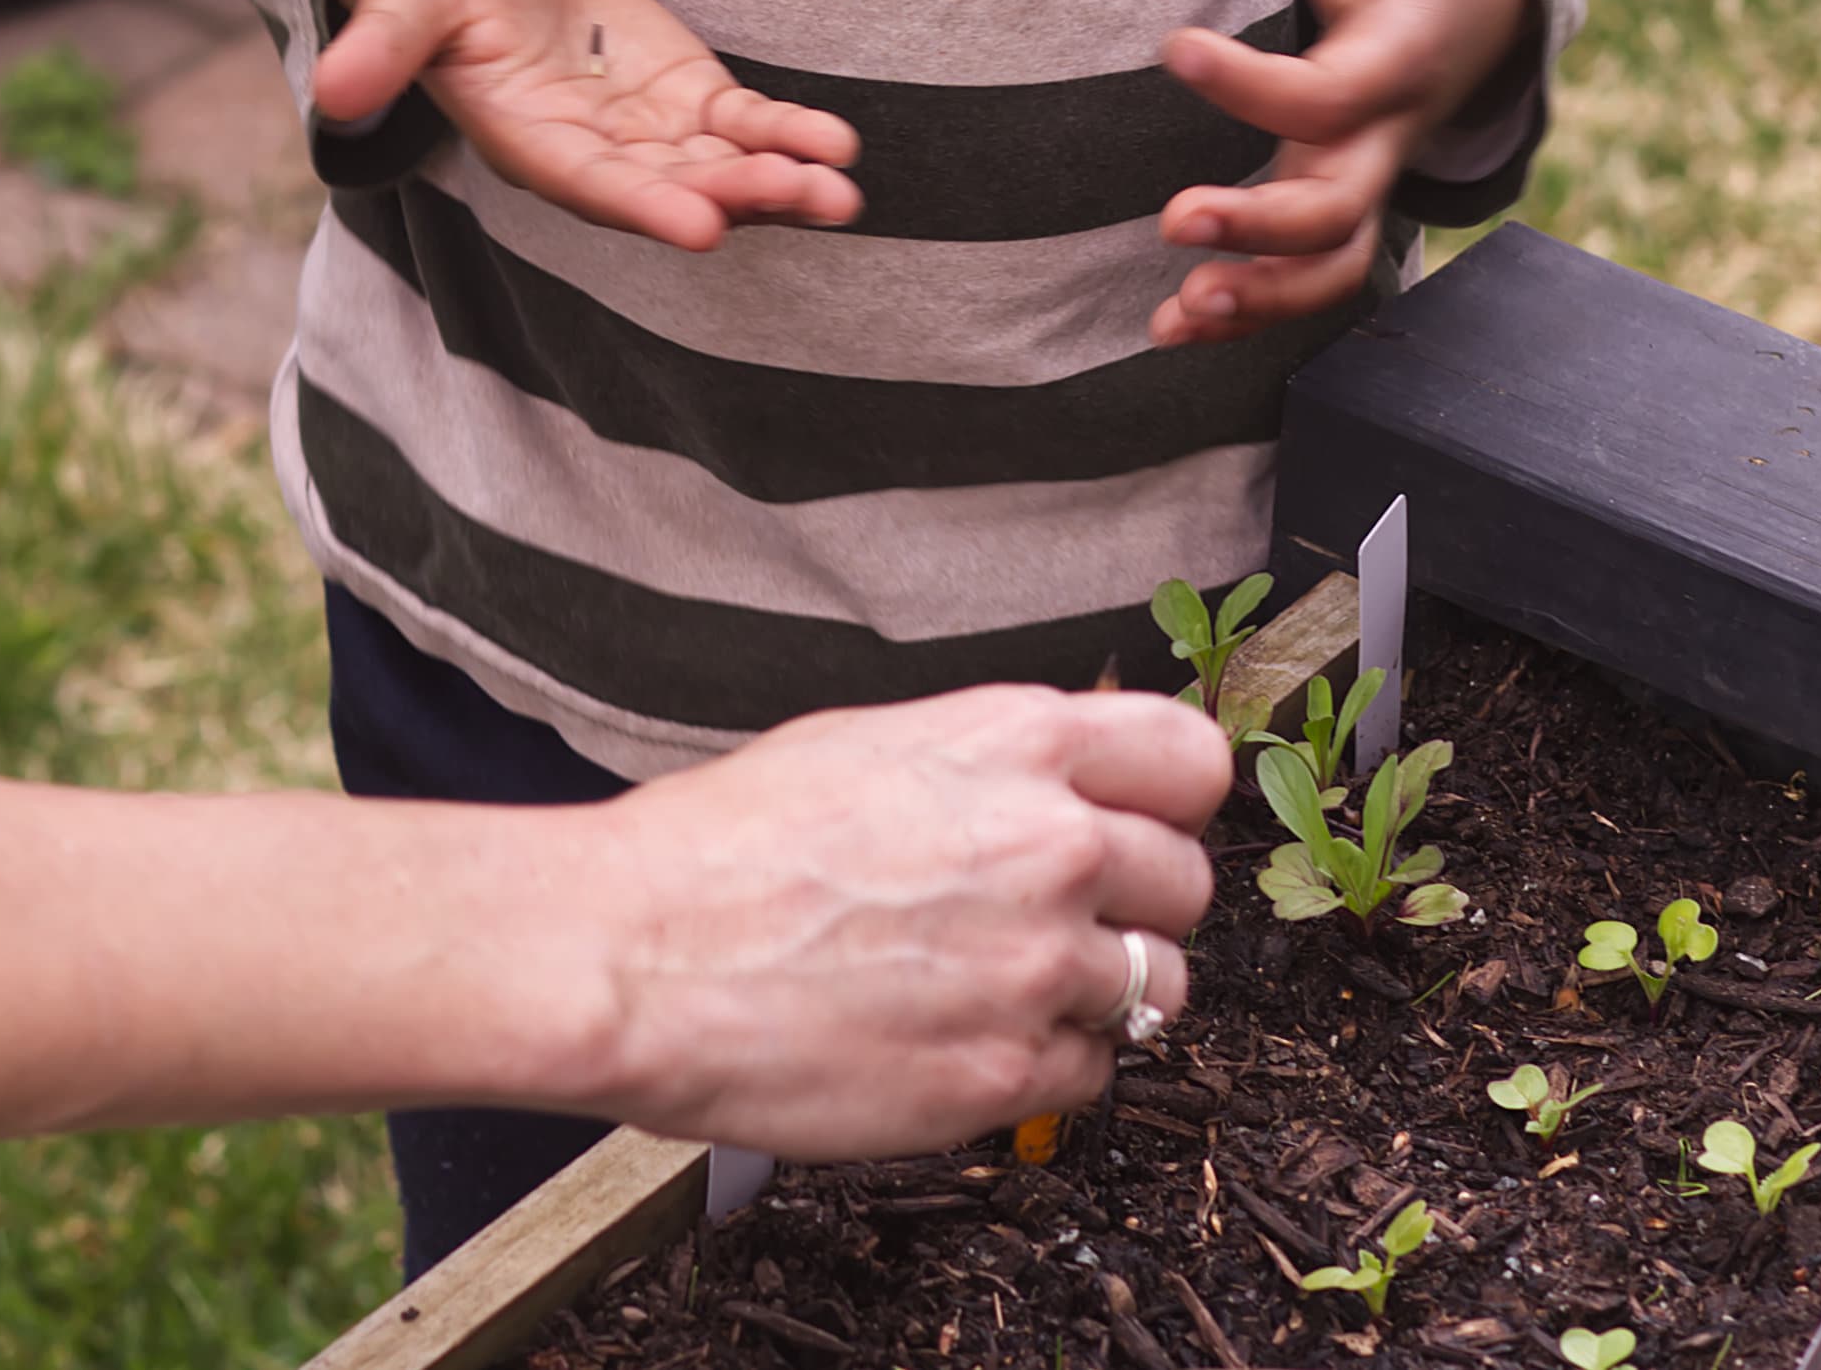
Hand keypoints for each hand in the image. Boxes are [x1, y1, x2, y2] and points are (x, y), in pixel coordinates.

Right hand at [315, 0, 859, 251]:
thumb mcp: (412, 4)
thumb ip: (383, 46)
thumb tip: (329, 86)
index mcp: (534, 147)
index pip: (595, 187)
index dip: (649, 207)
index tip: (703, 226)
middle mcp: (603, 159)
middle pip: (676, 187)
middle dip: (739, 196)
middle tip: (803, 196)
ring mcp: (656, 135)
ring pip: (726, 168)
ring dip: (784, 181)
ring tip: (841, 190)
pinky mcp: (695, 101)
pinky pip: (751, 126)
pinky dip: (794, 134)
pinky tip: (840, 143)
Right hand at [562, 686, 1226, 1160]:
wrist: (627, 957)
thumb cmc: (718, 849)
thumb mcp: (872, 747)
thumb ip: (996, 766)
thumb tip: (1067, 786)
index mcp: (1020, 745)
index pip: (1193, 761)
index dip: (1169, 803)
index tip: (1141, 827)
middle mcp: (1054, 848)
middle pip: (1188, 887)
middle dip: (1137, 909)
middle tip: (1058, 925)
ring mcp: (1039, 967)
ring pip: (1158, 989)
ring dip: (1098, 996)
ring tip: (1000, 991)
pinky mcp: (1007, 1074)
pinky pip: (1091, 1074)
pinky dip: (1045, 1067)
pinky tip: (962, 1044)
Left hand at [1151, 0, 1529, 346]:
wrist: (1471, 17)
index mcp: (1396, 68)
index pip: (1327, 97)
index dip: (1250, 85)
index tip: (1177, 46)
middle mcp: (1385, 145)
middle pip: (1337, 213)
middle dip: (1260, 227)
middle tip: (1176, 219)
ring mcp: (1365, 190)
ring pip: (1332, 272)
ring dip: (1260, 298)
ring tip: (1183, 307)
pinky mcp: (1338, 215)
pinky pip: (1307, 283)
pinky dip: (1245, 317)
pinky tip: (1173, 326)